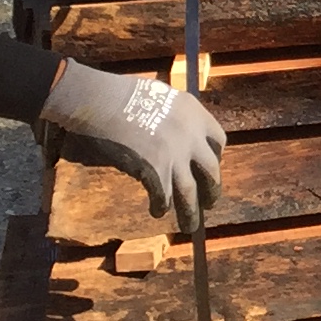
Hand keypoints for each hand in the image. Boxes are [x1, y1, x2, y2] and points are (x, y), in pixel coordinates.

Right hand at [38, 62, 227, 219]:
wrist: (101, 101)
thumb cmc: (122, 94)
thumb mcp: (161, 96)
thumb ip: (172, 116)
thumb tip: (170, 132)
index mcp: (195, 113)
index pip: (218, 140)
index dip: (214, 157)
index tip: (208, 167)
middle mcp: (192, 136)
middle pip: (211, 170)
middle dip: (212, 190)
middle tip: (210, 202)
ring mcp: (176, 155)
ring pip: (191, 192)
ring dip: (191, 212)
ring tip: (190, 225)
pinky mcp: (156, 171)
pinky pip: (164, 196)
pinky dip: (160, 207)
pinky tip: (157, 212)